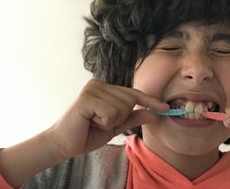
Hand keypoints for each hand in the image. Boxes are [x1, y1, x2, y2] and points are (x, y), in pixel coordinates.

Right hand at [47, 78, 168, 160]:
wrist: (64, 145)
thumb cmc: (88, 133)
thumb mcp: (116, 126)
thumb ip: (134, 117)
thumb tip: (155, 113)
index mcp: (105, 87)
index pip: (133, 93)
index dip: (150, 101)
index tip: (166, 108)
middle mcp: (99, 83)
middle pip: (130, 100)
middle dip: (120, 117)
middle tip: (100, 122)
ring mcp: (92, 88)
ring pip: (122, 107)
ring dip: (110, 122)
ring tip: (94, 122)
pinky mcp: (86, 97)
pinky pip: (111, 112)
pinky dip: (104, 122)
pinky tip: (90, 121)